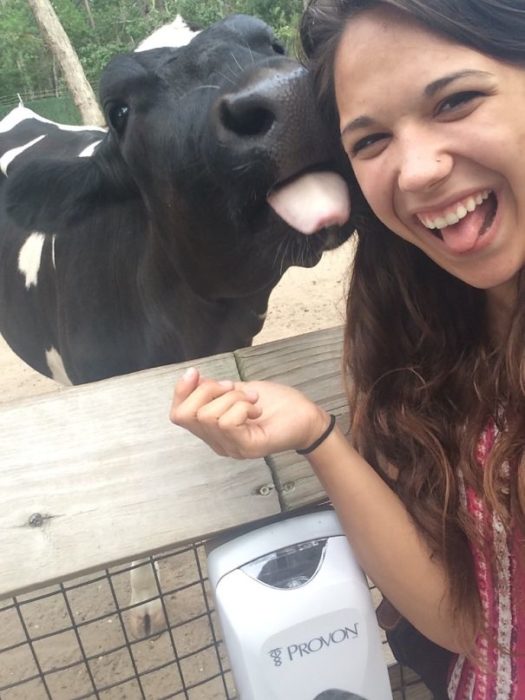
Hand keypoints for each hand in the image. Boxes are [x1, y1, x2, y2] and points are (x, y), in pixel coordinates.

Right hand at [169, 367, 328, 458]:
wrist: (307, 418)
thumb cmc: (276, 404)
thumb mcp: (237, 390)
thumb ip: (213, 389)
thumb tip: (191, 378)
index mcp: (212, 431)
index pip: (177, 415)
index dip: (181, 391)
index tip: (197, 373)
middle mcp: (217, 443)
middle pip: (188, 413)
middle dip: (208, 391)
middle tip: (233, 389)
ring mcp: (231, 448)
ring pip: (208, 415)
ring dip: (231, 398)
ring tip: (251, 401)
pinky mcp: (246, 448)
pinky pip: (227, 422)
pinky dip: (240, 406)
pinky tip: (255, 409)